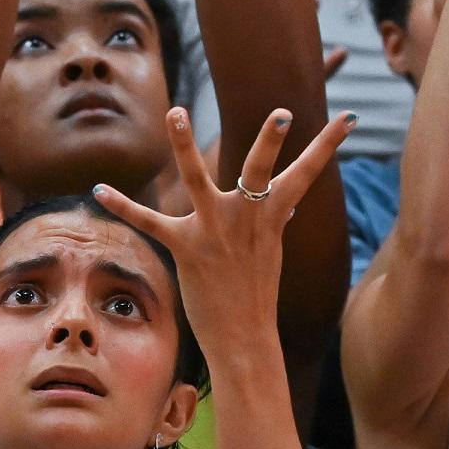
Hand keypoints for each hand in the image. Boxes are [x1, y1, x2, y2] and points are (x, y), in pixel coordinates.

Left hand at [92, 105, 352, 356]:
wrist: (243, 337)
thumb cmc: (255, 293)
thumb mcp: (270, 251)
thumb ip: (273, 221)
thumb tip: (290, 203)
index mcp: (271, 216)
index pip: (307, 174)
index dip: (328, 145)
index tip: (350, 117)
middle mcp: (245, 218)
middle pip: (260, 170)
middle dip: (272, 141)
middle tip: (282, 113)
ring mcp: (214, 230)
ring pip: (197, 179)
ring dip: (183, 144)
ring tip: (175, 111)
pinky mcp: (185, 247)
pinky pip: (149, 221)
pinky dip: (122, 205)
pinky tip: (99, 190)